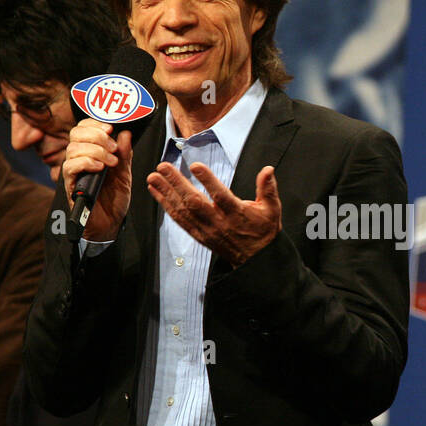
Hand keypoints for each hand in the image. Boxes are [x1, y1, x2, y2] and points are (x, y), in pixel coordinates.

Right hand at [62, 120, 132, 240]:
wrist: (110, 224)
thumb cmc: (113, 200)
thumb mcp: (124, 174)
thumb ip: (125, 155)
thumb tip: (126, 133)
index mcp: (91, 153)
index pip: (84, 129)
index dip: (94, 123)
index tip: (110, 128)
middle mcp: (79, 160)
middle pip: (76, 134)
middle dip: (96, 135)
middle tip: (113, 147)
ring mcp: (74, 172)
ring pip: (73, 149)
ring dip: (95, 150)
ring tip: (111, 161)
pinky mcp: (70, 185)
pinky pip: (70, 167)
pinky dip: (86, 162)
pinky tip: (100, 167)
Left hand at [145, 162, 280, 265]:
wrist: (255, 259)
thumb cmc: (263, 231)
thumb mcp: (272, 209)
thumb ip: (268, 189)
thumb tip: (268, 170)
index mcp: (237, 214)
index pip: (221, 196)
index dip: (208, 181)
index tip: (195, 166)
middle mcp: (219, 223)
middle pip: (194, 202)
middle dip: (177, 184)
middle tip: (163, 167)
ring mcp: (207, 230)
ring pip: (183, 211)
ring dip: (166, 193)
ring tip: (153, 176)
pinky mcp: (199, 235)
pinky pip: (179, 220)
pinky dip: (166, 205)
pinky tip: (157, 192)